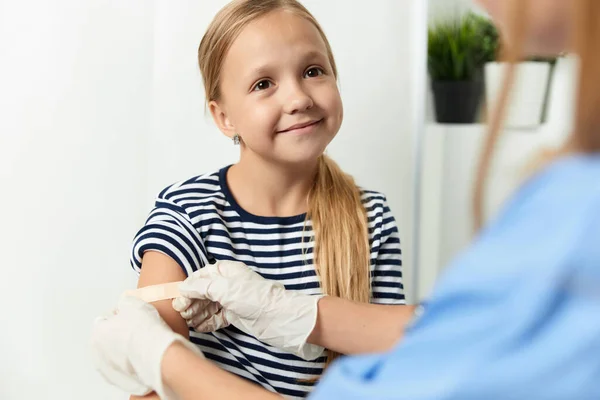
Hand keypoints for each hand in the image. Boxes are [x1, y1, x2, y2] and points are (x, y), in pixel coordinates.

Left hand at [91, 296, 202, 398]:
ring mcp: (109, 369)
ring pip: (118, 354)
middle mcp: (98, 354)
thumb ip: (123, 303)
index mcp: (97, 333)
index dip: (122, 315)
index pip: (107, 318)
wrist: (158, 354)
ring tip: (144, 343)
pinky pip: (126, 367)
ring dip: (127, 349)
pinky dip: (132, 362)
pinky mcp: (121, 380)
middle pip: (110, 338)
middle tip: (139, 330)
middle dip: (121, 333)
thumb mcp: (132, 303)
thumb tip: (123, 305)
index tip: (133, 316)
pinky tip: (144, 355)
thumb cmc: (145, 331)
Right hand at [175, 260, 324, 359]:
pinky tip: (200, 327)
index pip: (201, 276)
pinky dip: (208, 321)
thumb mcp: (225, 288)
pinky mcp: (236, 314)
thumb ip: (202, 287)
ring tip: (189, 321)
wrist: (278, 318)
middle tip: (182, 313)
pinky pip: (217, 317)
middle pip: (203, 292)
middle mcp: (229, 284)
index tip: (178, 298)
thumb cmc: (255, 298)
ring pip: (209, 305)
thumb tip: (184, 287)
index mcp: (226, 271)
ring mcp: (232, 300)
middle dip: (192, 302)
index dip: (189, 287)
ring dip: (198, 313)